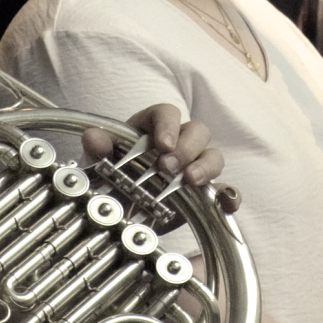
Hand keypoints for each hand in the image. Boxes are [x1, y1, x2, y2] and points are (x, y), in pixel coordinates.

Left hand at [82, 103, 241, 212]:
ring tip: (190, 182)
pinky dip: (229, 194)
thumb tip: (93, 137)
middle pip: (197, 131)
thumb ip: (97, 149)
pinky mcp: (205, 194)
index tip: (162, 144)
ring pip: (214, 155)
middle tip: (168, 168)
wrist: (121, 209)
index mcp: (154, 127)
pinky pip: (226, 189)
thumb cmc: (113, 177)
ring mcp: (195, 167)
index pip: (168, 112)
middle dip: (186, 148)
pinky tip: (226, 203)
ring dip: (206, 167)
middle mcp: (179, 142)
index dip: (168, 125)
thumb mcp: (101, 164)